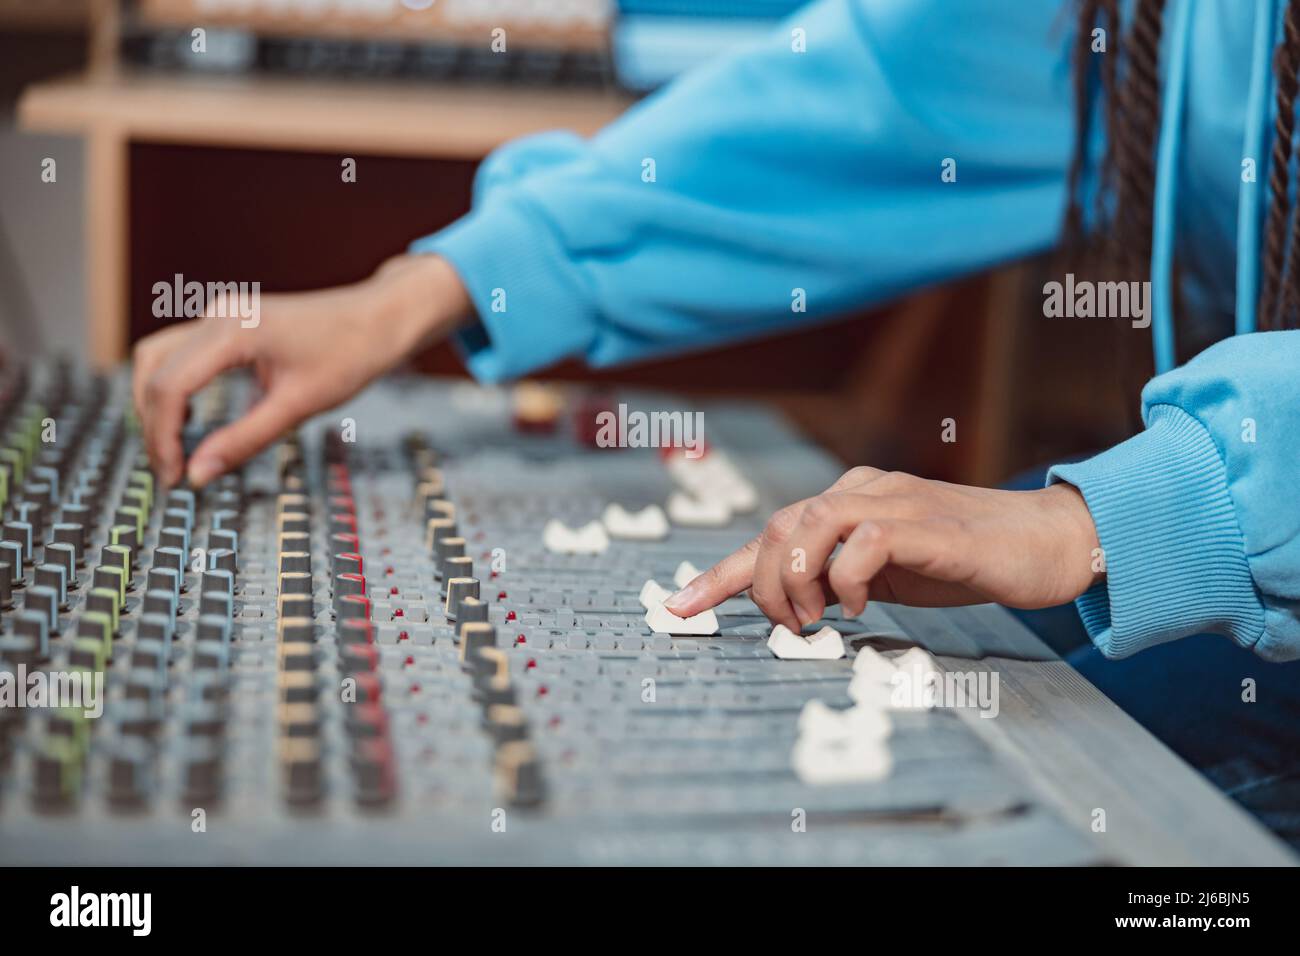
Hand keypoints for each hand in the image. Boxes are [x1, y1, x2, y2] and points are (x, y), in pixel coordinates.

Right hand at [132, 254, 470, 487]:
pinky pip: (180, 351)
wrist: (379, 318)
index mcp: (233, 331)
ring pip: (158, 357)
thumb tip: (198, 475)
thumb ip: (244, 441)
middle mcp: (218, 314)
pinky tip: (191, 420)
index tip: (174, 477)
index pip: (170, 387)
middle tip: (171, 471)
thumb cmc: (350, 356)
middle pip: (153, 370)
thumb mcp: (299, 406)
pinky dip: (174, 385)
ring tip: (174, 449)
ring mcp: (220, 312)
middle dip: (153, 425)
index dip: (162, 438)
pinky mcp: (228, 319)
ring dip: (156, 403)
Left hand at [665, 466, 1102, 630]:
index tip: (679, 608)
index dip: (721, 573)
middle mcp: (864, 492)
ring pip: (811, 523)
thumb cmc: (963, 560)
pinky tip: (864, 604)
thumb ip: (836, 580)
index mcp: (848, 502)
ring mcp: (896, 503)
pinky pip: (866, 539)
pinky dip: (849, 576)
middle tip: (789, 626)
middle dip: (765, 584)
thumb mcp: (884, 574)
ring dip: (798, 578)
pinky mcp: (930, 524)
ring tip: (815, 617)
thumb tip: (788, 609)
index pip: (770, 533)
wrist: (1044, 543)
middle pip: (779, 525)